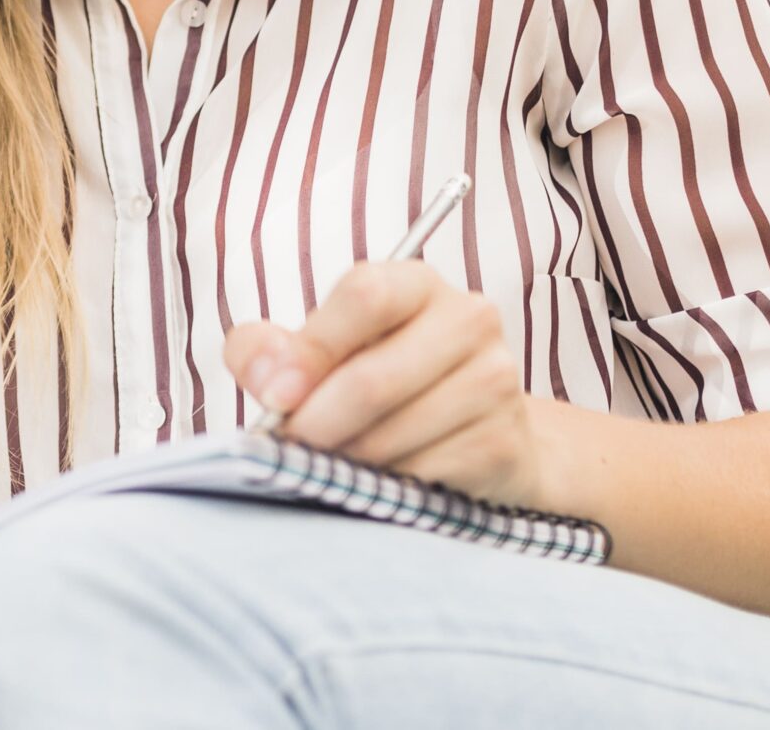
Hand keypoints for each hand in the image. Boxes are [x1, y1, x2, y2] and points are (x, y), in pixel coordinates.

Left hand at [222, 260, 552, 508]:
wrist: (482, 430)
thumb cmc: (383, 377)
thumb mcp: (320, 348)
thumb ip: (268, 349)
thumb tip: (266, 379)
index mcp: (417, 283)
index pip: (365, 295)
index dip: (311, 349)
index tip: (276, 395)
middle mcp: (469, 319)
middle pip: (372, 378)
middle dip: (315, 423)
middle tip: (288, 445)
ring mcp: (495, 380)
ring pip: (392, 433)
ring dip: (344, 459)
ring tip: (326, 460)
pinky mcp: (502, 441)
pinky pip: (421, 473)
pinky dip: (382, 485)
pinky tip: (373, 478)